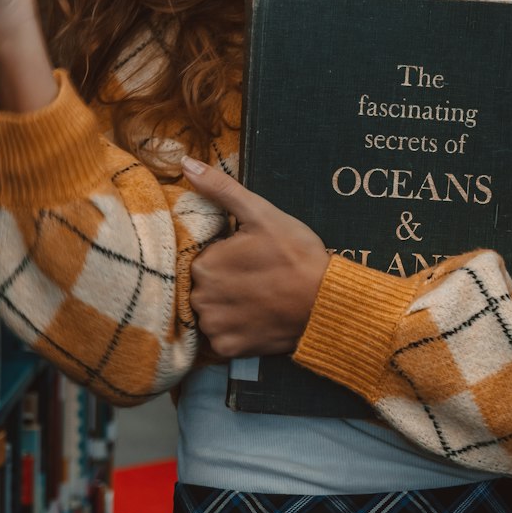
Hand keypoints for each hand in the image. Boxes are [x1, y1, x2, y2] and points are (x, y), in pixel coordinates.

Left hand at [181, 156, 330, 357]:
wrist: (326, 302)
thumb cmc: (297, 255)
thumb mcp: (261, 214)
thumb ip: (220, 189)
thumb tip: (185, 163)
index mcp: (203, 264)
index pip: (205, 259)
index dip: (228, 257)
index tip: (252, 259)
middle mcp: (200, 298)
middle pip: (205, 287)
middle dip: (225, 283)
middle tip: (258, 279)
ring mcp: (215, 327)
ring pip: (211, 313)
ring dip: (228, 308)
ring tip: (258, 300)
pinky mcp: (228, 349)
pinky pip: (222, 339)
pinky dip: (236, 331)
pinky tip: (256, 319)